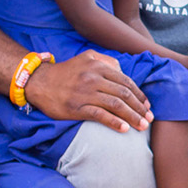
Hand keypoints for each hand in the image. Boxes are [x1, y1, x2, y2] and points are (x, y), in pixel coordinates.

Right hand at [24, 50, 151, 131]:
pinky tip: (124, 129)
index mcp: (98, 66)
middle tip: (149, 118)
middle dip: (139, 107)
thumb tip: (123, 72)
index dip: (139, 95)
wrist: (39, 82)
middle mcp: (93, 78)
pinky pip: (99, 115)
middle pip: (123, 93)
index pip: (125, 81)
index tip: (147, 106)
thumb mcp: (86, 58)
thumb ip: (106, 62)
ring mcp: (85, 93)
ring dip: (132, 116)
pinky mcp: (76, 107)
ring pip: (115, 105)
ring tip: (142, 126)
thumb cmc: (66, 72)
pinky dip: (114, 122)